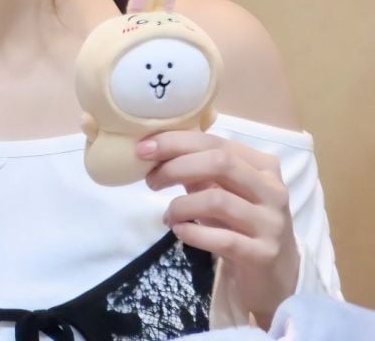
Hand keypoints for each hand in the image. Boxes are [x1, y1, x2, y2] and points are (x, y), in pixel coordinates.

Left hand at [137, 130, 298, 327]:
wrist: (276, 278)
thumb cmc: (242, 225)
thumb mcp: (224, 191)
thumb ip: (199, 170)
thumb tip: (156, 150)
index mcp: (262, 166)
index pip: (215, 142)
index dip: (176, 142)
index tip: (144, 148)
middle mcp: (272, 189)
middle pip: (219, 163)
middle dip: (177, 167)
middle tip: (151, 180)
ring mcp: (271, 223)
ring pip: (218, 200)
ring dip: (181, 205)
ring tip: (167, 215)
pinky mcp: (264, 255)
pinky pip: (224, 239)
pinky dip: (194, 232)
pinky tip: (179, 231)